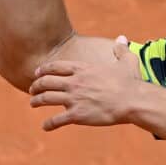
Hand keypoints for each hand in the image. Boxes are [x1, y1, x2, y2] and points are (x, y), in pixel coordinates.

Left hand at [29, 36, 145, 130]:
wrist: (133, 101)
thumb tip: (122, 38)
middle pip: (46, 82)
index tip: (37, 73)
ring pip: (46, 99)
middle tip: (32, 90)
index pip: (56, 66)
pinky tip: (45, 126)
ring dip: (36, 101)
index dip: (44, 70)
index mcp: (83, 69)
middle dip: (36, 85)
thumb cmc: (131, 82)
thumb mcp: (127, 61)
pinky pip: (57, 120)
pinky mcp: (77, 115)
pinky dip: (49, 124)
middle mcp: (74, 82)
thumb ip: (121, 49)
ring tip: (32, 103)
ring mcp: (74, 99)